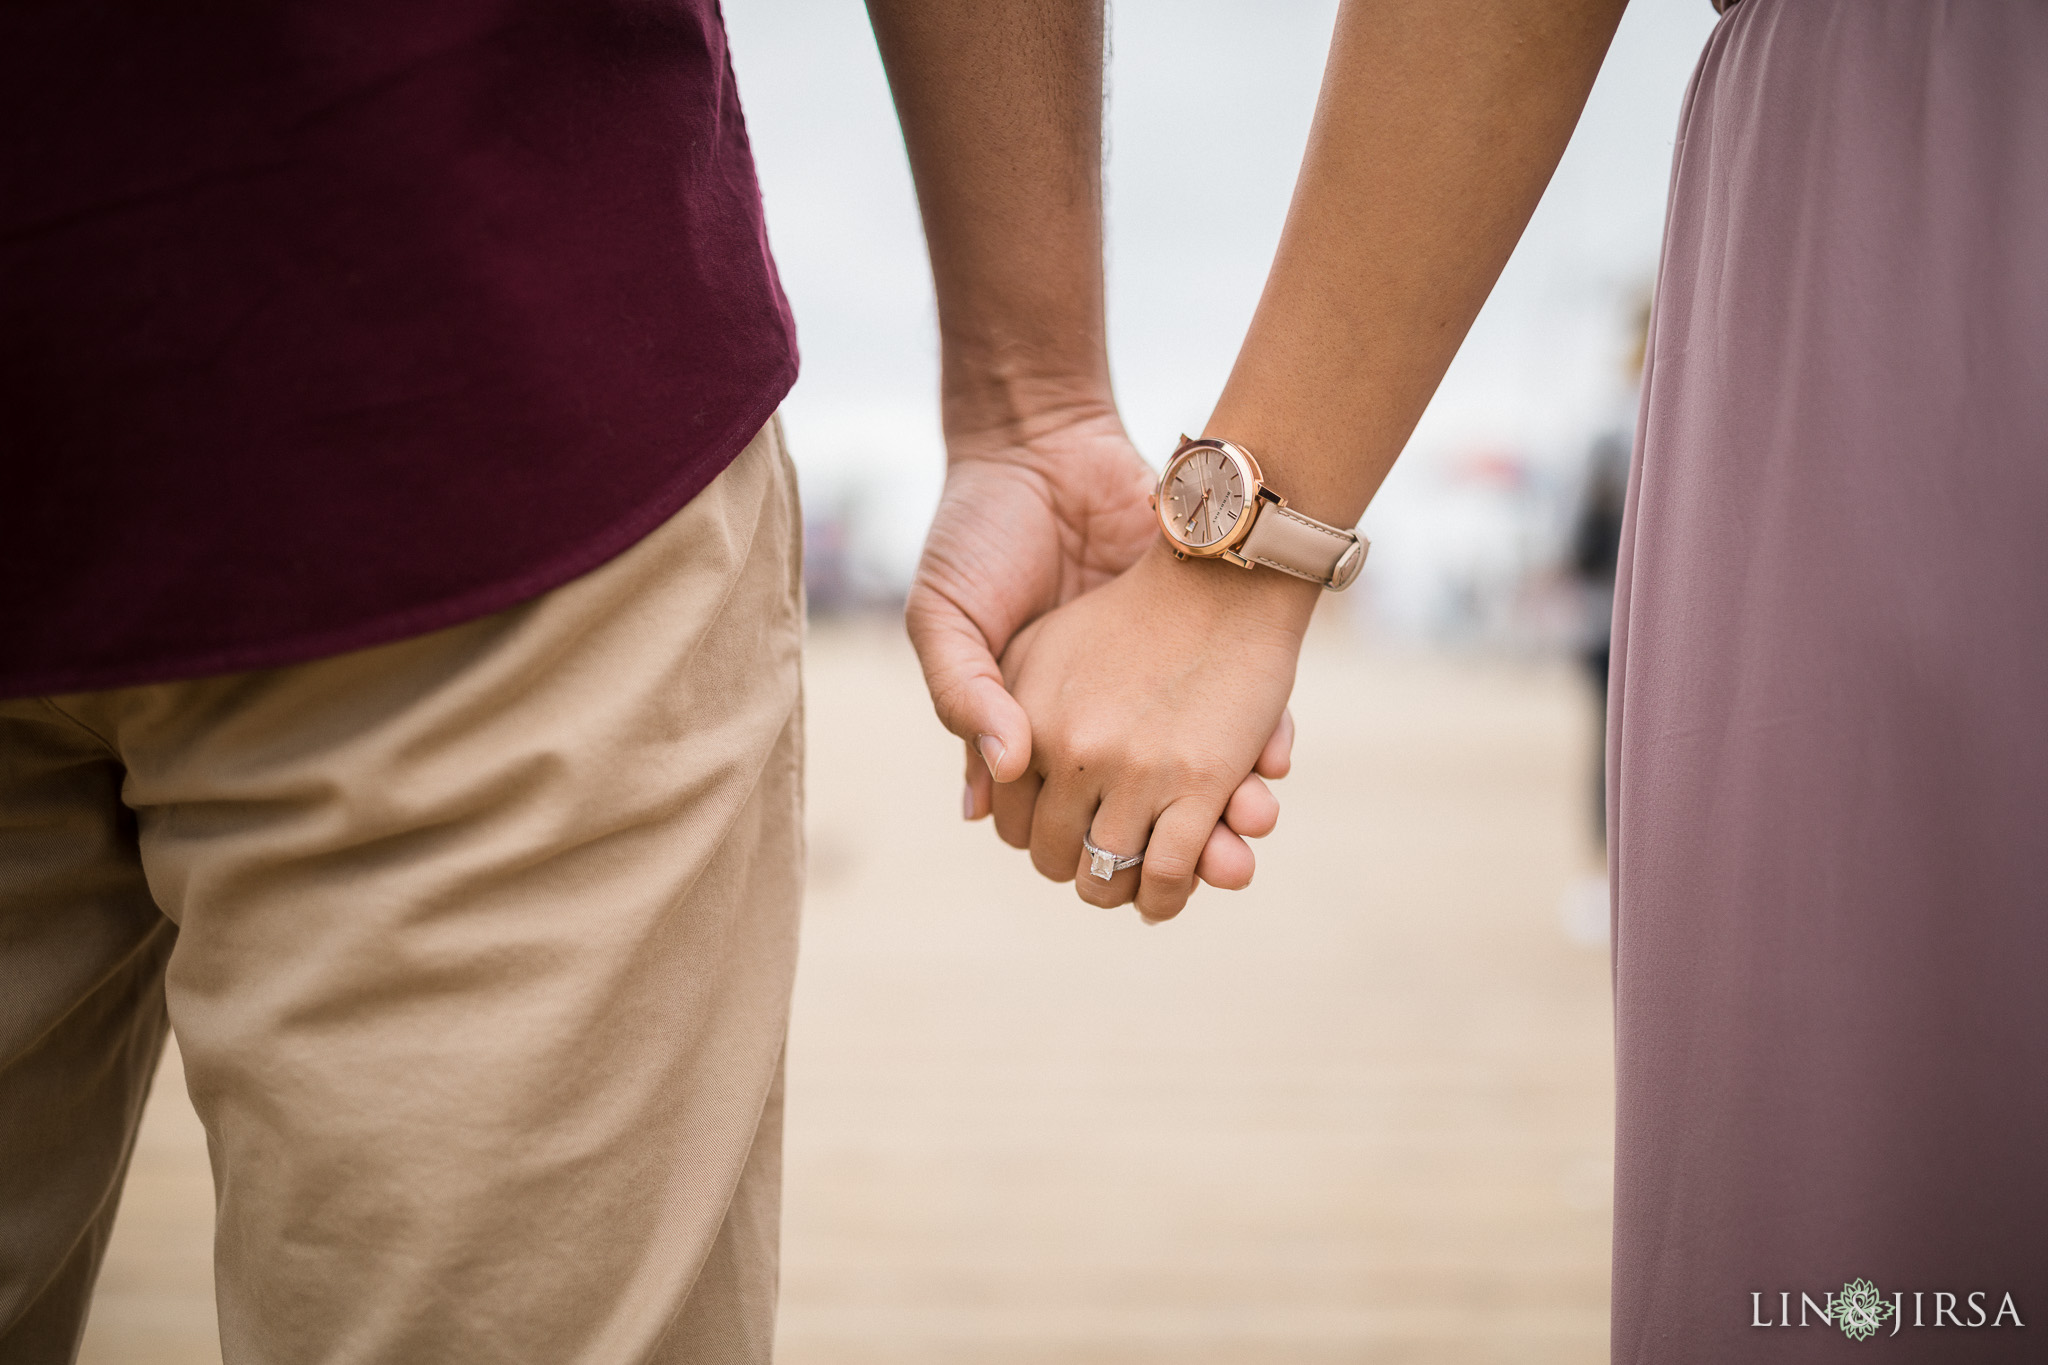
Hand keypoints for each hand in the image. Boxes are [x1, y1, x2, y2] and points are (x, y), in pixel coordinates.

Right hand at [905, 401, 1291, 882]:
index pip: (1065, 825)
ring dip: (1233, 811)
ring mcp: (1152, 690)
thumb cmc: (976, 531)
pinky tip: (1276, 759)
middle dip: (1184, 850)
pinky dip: (1263, 744)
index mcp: (1029, 732)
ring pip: (1201, 778)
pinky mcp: (1199, 647)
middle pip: (1147, 815)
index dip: (1099, 857)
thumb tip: (1000, 777)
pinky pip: (1242, 713)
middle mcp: (1095, 724)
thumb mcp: (945, 613)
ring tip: (1257, 821)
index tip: (1130, 873)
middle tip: (1222, 868)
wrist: (1046, 437)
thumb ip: (965, 694)